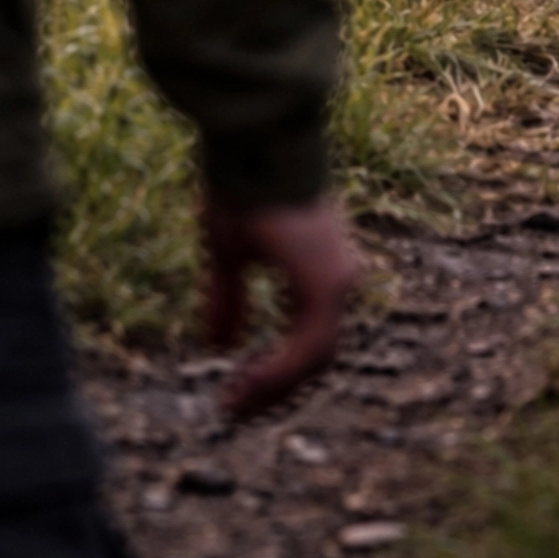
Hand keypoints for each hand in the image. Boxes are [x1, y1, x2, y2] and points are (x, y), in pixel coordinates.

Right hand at [202, 192, 362, 419]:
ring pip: (314, 358)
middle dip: (273, 390)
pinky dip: (277, 370)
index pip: (307, 343)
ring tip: (232, 403)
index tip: (232, 392)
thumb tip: (219, 347)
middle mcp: (339, 280)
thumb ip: (229, 299)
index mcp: (320, 273)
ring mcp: (337, 282)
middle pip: (315, 358)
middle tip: (232, 409)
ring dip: (273, 387)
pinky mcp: (327, 284)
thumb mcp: (229, 253)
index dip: (273, 375)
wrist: (255, 148)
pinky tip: (245, 382)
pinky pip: (308, 346)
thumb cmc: (242, 189)